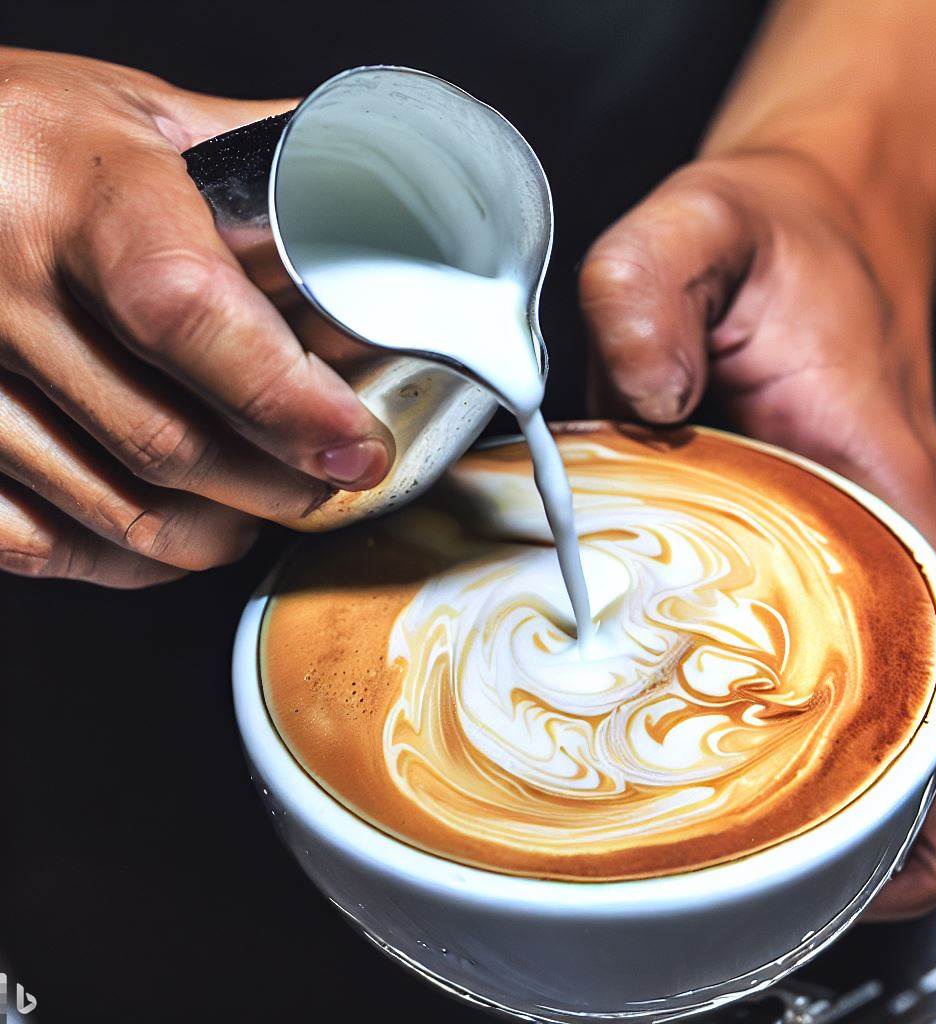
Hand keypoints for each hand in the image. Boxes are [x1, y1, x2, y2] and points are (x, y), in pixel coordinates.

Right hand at [0, 48, 392, 587]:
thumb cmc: (34, 136)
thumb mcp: (147, 117)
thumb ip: (257, 164)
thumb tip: (375, 202)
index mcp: (80, 195)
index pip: (189, 314)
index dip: (289, 399)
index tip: (358, 443)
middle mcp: (4, 288)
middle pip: (168, 440)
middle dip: (280, 484)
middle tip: (335, 476)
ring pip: (115, 508)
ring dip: (217, 532)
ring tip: (269, 509)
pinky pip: (36, 540)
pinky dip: (126, 561)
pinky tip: (174, 540)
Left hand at [580, 149, 935, 918]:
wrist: (810, 221)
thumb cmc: (772, 238)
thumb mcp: (694, 224)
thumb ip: (647, 285)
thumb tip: (638, 393)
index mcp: (885, 479)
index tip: (881, 852)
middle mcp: (889, 532)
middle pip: (934, 713)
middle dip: (887, 820)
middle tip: (798, 904)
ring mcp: (857, 548)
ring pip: (885, 698)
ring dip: (849, 791)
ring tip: (769, 876)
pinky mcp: (814, 546)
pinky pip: (829, 656)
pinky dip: (801, 723)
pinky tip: (731, 761)